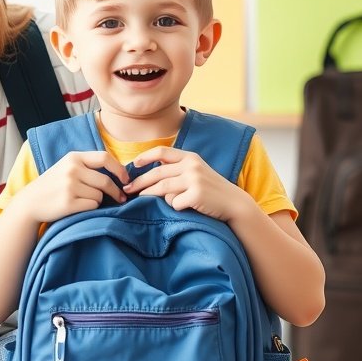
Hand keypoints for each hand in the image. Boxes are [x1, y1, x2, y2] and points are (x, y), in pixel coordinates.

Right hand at [13, 151, 128, 222]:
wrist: (30, 202)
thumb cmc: (54, 185)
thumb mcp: (67, 167)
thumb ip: (88, 166)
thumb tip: (120, 173)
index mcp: (74, 157)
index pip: (105, 158)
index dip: (119, 169)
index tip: (126, 179)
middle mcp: (72, 170)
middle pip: (105, 181)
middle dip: (115, 191)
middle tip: (120, 198)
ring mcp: (69, 186)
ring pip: (99, 195)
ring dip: (98, 200)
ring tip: (83, 200)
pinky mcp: (68, 203)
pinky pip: (92, 206)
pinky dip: (90, 208)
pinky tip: (78, 207)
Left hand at [123, 147, 252, 221]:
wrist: (234, 204)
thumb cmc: (211, 190)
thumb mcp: (196, 172)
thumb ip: (177, 169)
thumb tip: (149, 175)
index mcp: (190, 157)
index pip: (162, 152)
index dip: (144, 157)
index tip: (132, 165)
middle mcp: (192, 165)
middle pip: (157, 173)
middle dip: (139, 182)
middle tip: (127, 190)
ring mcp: (194, 180)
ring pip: (162, 188)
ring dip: (149, 195)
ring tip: (141, 200)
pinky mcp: (196, 195)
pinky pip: (174, 203)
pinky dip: (174, 207)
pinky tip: (183, 208)